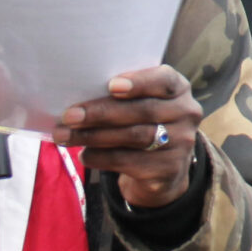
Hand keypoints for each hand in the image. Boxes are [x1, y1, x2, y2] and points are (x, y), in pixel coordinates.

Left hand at [51, 65, 200, 209]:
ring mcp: (181, 143)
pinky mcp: (169, 170)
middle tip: (70, 116)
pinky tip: (84, 154)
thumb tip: (76, 93)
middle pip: (142, 111)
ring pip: (133, 137)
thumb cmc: (141, 122)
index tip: (111, 86)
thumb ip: (120, 94)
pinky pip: (130, 162)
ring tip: (65, 136)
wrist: (163, 168)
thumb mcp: (141, 102)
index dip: (139, 82)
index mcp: (178, 88)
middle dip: (101, 113)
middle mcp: (186, 113)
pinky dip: (102, 158)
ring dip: (94, 136)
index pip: (164, 80)